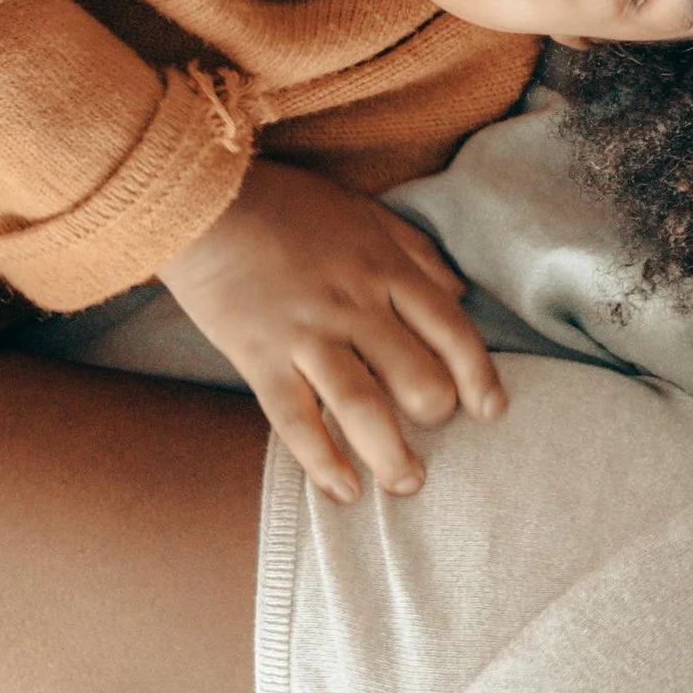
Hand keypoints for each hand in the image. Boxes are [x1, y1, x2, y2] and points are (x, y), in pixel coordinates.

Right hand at [158, 163, 504, 502]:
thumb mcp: (364, 211)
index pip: (452, 332)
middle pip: (417, 377)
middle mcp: (355, 307)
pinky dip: (323, 462)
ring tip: (407, 483)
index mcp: (385, 269)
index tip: (491, 410)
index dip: (479, 376)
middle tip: (437, 435)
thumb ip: (417, 252)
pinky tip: (344, 492)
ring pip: (364, 408)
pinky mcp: (259, 358)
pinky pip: (296, 421)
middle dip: (437, 417)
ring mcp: (307, 336)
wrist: (201, 200)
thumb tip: (461, 293)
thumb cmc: (285, 204)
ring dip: (392, 456)